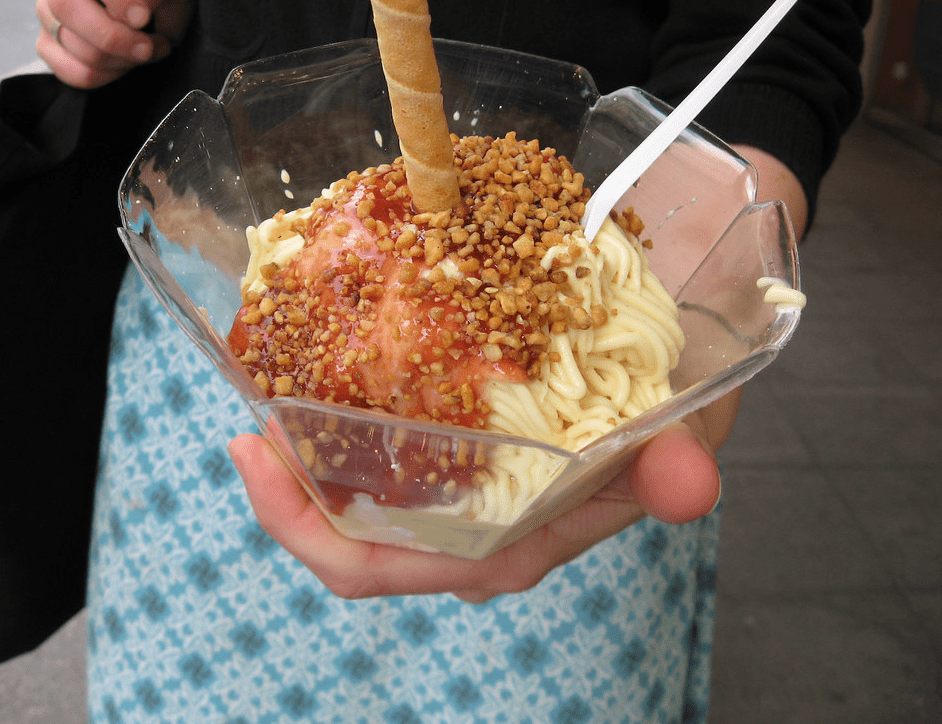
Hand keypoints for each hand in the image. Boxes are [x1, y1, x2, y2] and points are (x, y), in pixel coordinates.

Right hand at [35, 0, 194, 87]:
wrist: (161, 10)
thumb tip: (135, 12)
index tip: (142, 17)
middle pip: (66, 4)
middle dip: (113, 37)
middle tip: (147, 46)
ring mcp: (48, 10)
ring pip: (71, 43)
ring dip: (118, 60)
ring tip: (146, 50)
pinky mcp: (50, 44)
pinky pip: (70, 71)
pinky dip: (106, 77)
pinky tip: (125, 63)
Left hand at [228, 415, 721, 603]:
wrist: (680, 393)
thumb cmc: (670, 420)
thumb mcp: (677, 435)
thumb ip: (671, 466)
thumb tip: (690, 483)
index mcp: (503, 546)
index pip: (378, 568)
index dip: (304, 528)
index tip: (258, 452)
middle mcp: (469, 534)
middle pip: (350, 543)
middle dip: (287, 492)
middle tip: (251, 415)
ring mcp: (462, 500)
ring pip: (361, 502)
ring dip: (311, 456)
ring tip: (276, 387)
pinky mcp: (464, 463)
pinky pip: (387, 460)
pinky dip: (349, 425)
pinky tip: (334, 373)